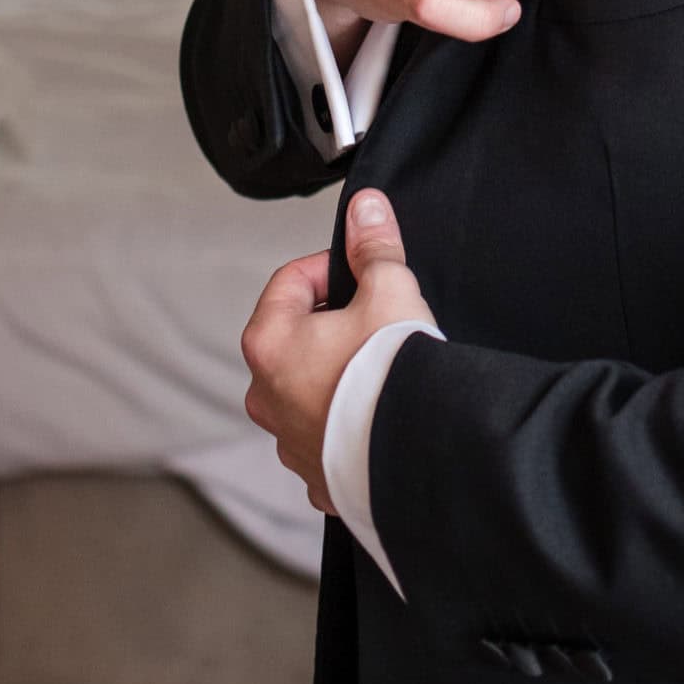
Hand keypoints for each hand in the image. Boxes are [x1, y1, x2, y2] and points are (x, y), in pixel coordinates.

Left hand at [241, 188, 435, 515]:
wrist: (418, 455)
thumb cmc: (392, 374)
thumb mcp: (389, 291)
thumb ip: (373, 247)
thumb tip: (365, 208)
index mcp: (270, 343)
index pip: (290, 280)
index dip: (331, 267)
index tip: (364, 273)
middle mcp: (265, 395)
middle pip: (295, 336)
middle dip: (333, 322)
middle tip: (377, 320)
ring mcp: (287, 440)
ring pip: (307, 390)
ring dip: (335, 375)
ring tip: (381, 371)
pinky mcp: (316, 476)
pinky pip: (326, 437)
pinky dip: (345, 424)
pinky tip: (378, 416)